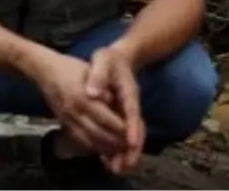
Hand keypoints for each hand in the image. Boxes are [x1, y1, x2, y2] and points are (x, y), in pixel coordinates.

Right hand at [35, 51, 129, 155]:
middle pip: (99, 134)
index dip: (122, 129)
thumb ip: (102, 85)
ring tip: (119, 150)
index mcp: (83, 97)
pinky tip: (102, 147)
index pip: (108, 119)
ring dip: (105, 148)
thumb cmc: (70, 68)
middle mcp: (74, 111)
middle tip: (130, 146)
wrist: (45, 70)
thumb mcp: (90, 70)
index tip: (134, 132)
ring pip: (89, 140)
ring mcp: (67, 119)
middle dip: (116, 143)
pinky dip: (93, 146)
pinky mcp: (63, 122)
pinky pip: (79, 139)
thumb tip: (113, 100)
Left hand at [85, 46, 144, 173]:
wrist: (118, 59)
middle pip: (135, 129)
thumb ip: (99, 75)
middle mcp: (131, 104)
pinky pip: (123, 135)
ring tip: (118, 169)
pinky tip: (109, 160)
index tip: (131, 143)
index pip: (132, 111)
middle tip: (125, 166)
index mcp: (128, 91)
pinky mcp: (122, 117)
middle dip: (131, 149)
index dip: (132, 128)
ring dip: (125, 153)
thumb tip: (92, 93)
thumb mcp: (103, 60)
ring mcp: (128, 112)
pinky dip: (118, 147)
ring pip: (130, 136)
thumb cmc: (109, 58)